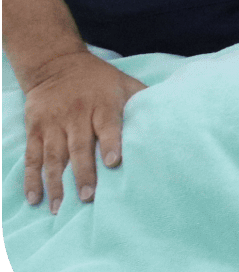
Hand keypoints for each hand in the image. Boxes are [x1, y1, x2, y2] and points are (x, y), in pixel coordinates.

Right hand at [21, 50, 145, 213]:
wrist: (57, 64)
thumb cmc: (100, 79)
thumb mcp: (124, 83)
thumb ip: (143, 100)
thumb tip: (173, 114)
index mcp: (102, 104)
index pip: (107, 125)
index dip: (111, 143)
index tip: (114, 162)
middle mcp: (76, 114)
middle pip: (79, 147)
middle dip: (83, 173)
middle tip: (88, 197)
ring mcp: (53, 123)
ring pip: (53, 156)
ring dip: (56, 183)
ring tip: (60, 207)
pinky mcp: (36, 129)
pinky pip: (32, 157)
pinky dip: (31, 179)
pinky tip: (35, 199)